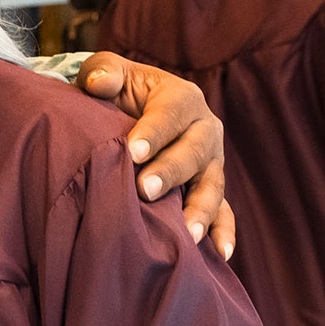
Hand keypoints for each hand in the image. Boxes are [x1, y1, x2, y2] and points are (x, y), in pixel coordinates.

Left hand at [76, 52, 235, 259]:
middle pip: (194, 152)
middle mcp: (204, 131)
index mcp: (182, 98)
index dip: (153, 132)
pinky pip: (224, 212)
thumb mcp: (109, 73)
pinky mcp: (210, 190)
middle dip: (171, 171)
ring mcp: (210, 164)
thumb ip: (102, 71)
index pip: (171, 113)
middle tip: (145, 190)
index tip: (133, 152)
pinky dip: (223, 232)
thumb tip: (100, 83)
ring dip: (199, 209)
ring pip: (212, 186)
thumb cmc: (117, 92)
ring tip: (185, 232)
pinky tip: (219, 253)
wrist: (129, 112)